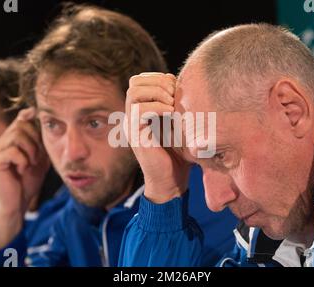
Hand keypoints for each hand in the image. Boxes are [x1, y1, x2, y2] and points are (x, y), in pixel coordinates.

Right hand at [0, 107, 49, 249]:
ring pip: (16, 136)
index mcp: (12, 142)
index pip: (20, 120)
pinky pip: (12, 151)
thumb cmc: (27, 183)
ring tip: (32, 163)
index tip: (39, 121)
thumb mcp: (40, 160)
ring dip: (31, 150)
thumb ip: (41, 144)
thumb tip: (46, 126)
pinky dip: (22, 160)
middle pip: (21, 125)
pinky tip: (22, 170)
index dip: (30, 118)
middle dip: (36, 139)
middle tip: (38, 156)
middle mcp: (1, 144)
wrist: (17, 205)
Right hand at [125, 73, 190, 203]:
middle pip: (134, 82)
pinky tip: (171, 115)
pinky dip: (157, 107)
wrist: (171, 180)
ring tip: (172, 104)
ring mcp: (131, 125)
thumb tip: (182, 83)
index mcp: (141, 110)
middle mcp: (132, 115)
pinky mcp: (135, 135)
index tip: (176, 89)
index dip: (158, 78)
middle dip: (157, 82)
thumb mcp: (178, 123)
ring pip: (134, 92)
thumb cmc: (179, 153)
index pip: (139, 79)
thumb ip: (175, 103)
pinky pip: (139, 110)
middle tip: (174, 95)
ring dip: (157, 93)